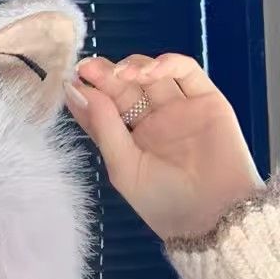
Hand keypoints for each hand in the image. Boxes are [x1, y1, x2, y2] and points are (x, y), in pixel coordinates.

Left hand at [63, 53, 265, 240]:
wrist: (210, 214)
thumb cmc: (162, 200)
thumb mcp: (124, 168)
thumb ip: (104, 129)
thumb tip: (81, 92)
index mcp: (128, 141)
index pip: (102, 111)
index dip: (87, 96)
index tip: (69, 84)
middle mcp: (151, 122)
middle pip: (124, 89)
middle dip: (104, 76)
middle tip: (86, 68)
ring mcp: (177, 109)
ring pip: (151, 75)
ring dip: (132, 68)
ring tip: (118, 75)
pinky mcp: (205, 99)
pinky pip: (187, 72)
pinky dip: (167, 64)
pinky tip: (148, 72)